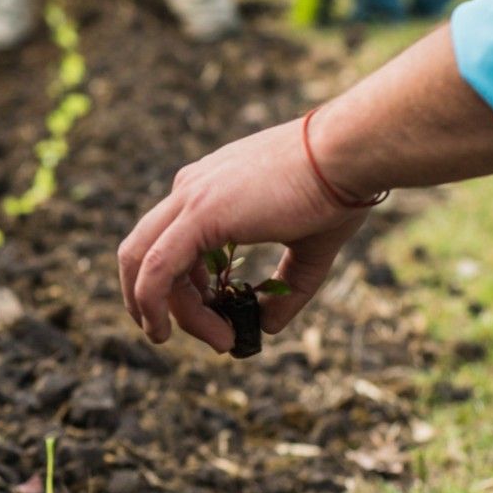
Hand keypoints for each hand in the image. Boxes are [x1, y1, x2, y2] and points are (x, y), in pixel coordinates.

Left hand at [117, 119, 372, 353]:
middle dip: (154, 301)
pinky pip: (157, 269)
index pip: (169, 245)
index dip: (184, 289)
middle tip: (185, 335)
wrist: (349, 152)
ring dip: (162, 312)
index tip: (218, 318)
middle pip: (144, 255)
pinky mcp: (199, 213)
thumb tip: (266, 327)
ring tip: (216, 340)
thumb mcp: (308, 246)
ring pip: (144, 265)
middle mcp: (190, 189)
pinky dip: (157, 305)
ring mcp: (189, 198)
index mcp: (208, 190)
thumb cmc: (338, 189)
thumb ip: (286, 287)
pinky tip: (183, 330)